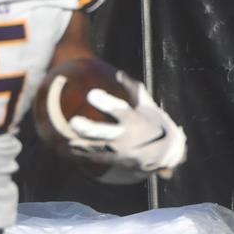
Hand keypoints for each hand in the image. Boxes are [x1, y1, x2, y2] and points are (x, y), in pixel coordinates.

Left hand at [63, 81, 188, 177]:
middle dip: (89, 129)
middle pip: (105, 133)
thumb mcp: (147, 105)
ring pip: (98, 149)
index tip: (91, 94)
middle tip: (73, 122)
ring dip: (81, 146)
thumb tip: (118, 72)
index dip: (105, 102)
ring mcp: (121, 151)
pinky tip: (68, 150)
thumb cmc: (155, 123)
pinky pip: (98, 159)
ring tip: (66, 143)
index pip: (118, 109)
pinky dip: (83, 155)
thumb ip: (132, 89)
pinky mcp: (118, 161)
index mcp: (134, 119)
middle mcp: (127, 136)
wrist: (168, 153)